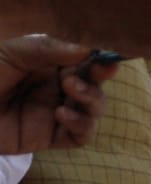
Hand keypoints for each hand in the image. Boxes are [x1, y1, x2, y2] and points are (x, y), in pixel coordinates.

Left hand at [0, 36, 111, 153]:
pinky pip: (81, 135)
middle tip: (98, 69)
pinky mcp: (51, 136)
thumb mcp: (12, 52)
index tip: (105, 53)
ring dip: (91, 98)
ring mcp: (56, 111)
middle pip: (95, 83)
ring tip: (70, 90)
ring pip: (94, 108)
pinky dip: (80, 125)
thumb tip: (86, 47)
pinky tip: (62, 114)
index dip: (99, 56)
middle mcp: (58, 87)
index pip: (85, 59)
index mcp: (51, 63)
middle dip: (100, 77)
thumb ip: (48, 48)